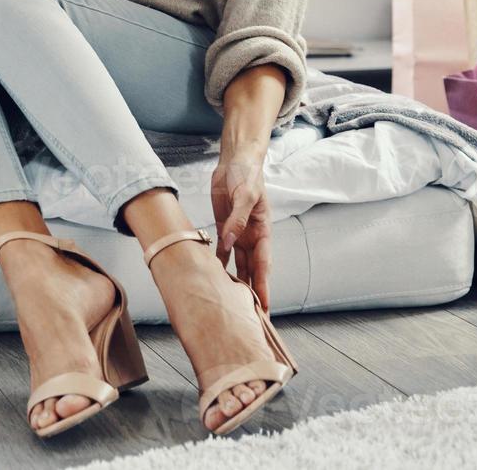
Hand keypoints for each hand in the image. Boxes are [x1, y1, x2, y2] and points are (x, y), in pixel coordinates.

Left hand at [211, 152, 271, 307]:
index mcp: (263, 231)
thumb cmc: (248, 176)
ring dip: (234, 282)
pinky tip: (211, 277)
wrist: (235, 161)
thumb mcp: (245, 195)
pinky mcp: (224, 227)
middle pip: (252, 270)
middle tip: (248, 315)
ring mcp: (237, 233)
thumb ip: (238, 220)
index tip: (264, 306)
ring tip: (230, 303)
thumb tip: (230, 242)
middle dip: (251, 293)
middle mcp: (252, 237)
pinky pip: (221, 251)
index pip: (264, 264)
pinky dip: (217, 264)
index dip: (263, 286)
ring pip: (237, 264)